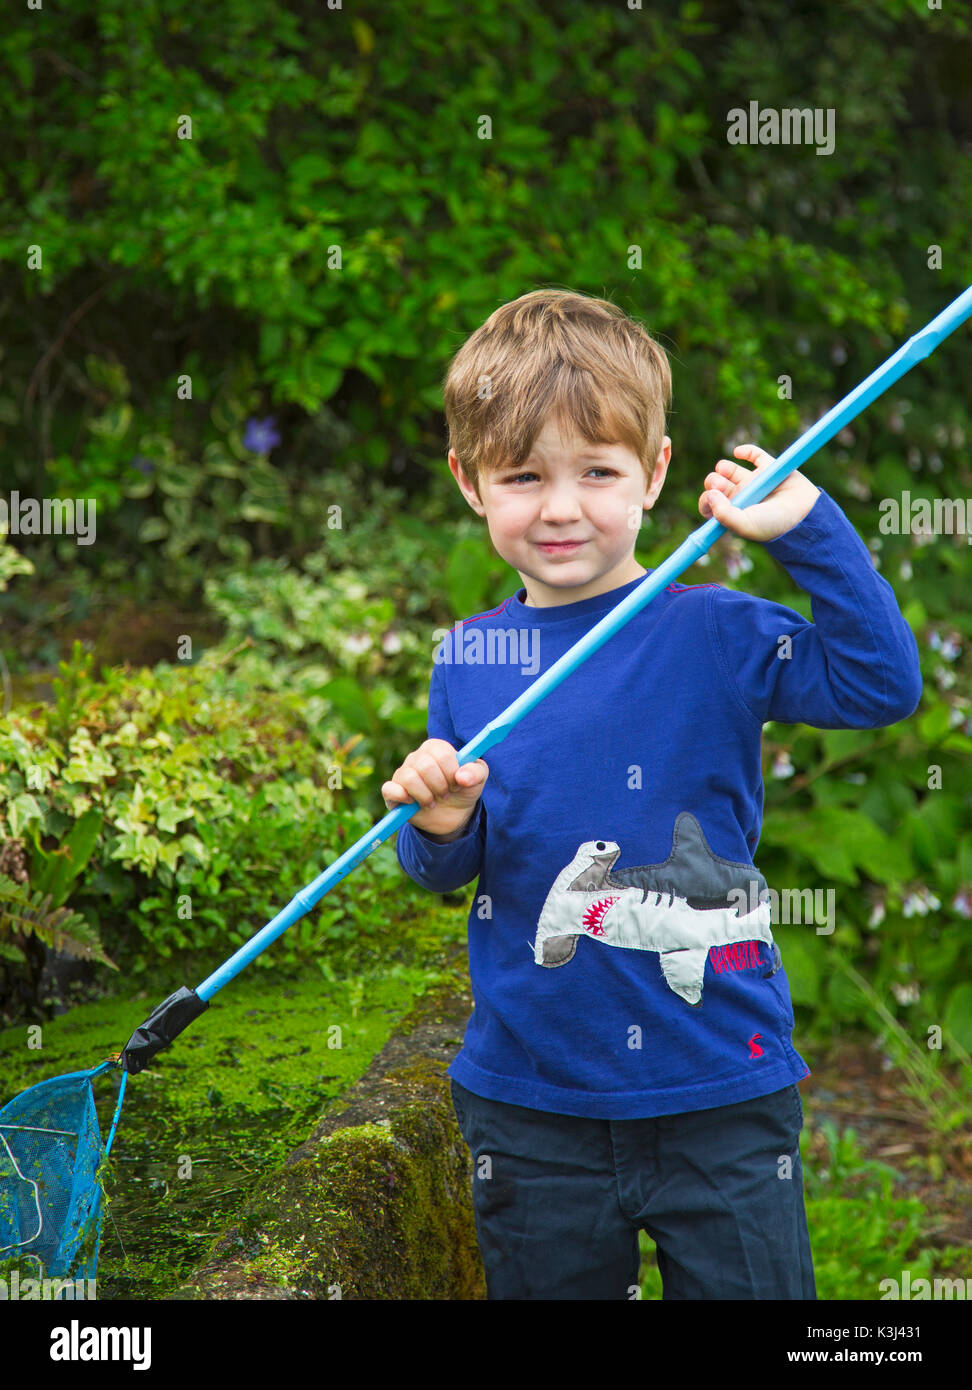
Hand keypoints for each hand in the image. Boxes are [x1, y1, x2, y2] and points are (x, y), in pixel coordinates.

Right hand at [382, 738, 488, 837]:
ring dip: (425, 796)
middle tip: (446, 795)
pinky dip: (401, 797)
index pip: (441, 753)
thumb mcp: (478, 779)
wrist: (453, 815)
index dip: (452, 772)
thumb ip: (476, 772)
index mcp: (436, 748)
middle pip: (425, 766)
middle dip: (440, 786)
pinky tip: (413, 803)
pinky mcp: (393, 792)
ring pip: (408, 778)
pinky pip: (389, 789)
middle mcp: (416, 757)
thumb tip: (461, 777)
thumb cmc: (463, 789)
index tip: (457, 784)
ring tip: (432, 802)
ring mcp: (403, 773)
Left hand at [699, 444, 819, 541]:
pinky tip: (738, 453)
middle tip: (719, 483)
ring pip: (730, 469)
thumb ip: (723, 514)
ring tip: (725, 471)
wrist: (803, 513)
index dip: (706, 500)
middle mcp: (742, 497)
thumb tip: (709, 494)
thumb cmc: (772, 524)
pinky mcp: (769, 467)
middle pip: (717, 485)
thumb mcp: (745, 525)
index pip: (711, 505)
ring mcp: (755, 481)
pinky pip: (752, 454)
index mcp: (734, 512)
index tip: (711, 498)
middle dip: (713, 482)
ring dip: (723, 467)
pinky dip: (744, 450)